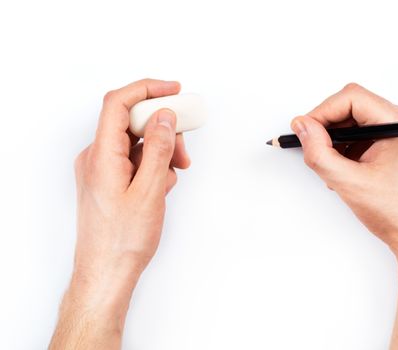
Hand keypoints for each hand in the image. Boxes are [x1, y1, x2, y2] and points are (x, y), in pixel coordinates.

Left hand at [50, 79, 189, 348]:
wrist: (107, 272)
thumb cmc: (123, 240)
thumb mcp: (149, 190)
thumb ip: (157, 149)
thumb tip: (164, 117)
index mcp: (100, 155)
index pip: (118, 103)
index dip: (147, 89)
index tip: (174, 90)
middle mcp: (96, 157)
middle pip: (131, 122)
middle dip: (163, 130)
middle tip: (184, 148)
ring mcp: (102, 169)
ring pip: (136, 142)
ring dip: (161, 151)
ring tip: (174, 173)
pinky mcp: (109, 180)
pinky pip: (134, 159)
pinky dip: (152, 165)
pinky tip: (162, 186)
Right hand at [291, 83, 397, 348]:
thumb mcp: (349, 183)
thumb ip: (319, 152)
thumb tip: (303, 127)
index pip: (352, 98)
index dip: (323, 111)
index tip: (306, 129)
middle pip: (357, 107)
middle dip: (331, 128)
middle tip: (315, 149)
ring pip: (363, 122)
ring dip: (342, 140)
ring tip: (336, 169)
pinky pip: (373, 135)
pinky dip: (354, 149)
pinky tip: (350, 171)